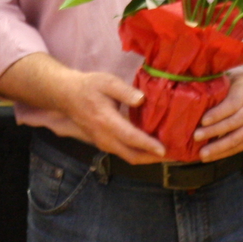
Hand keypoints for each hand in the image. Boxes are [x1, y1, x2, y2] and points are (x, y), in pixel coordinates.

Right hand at [0, 53, 165, 164]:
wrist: (66, 95)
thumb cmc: (89, 86)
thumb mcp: (107, 82)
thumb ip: (125, 91)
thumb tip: (142, 100)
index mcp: (106, 121)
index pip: (131, 137)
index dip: (149, 145)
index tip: (165, 150)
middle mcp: (104, 137)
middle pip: (132, 155)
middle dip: (154, 158)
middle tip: (175, 156)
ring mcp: (103, 143)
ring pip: (129, 157)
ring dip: (148, 158)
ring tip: (168, 153)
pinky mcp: (104, 143)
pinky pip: (124, 153)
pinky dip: (140, 153)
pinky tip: (152, 147)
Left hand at [193, 43, 242, 161]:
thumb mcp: (239, 79)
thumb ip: (221, 85)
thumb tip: (195, 87)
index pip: (231, 105)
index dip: (217, 113)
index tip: (203, 120)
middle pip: (232, 123)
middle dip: (213, 132)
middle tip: (196, 137)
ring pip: (236, 139)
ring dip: (218, 148)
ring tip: (202, 154)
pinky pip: (241, 147)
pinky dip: (226, 153)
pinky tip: (212, 157)